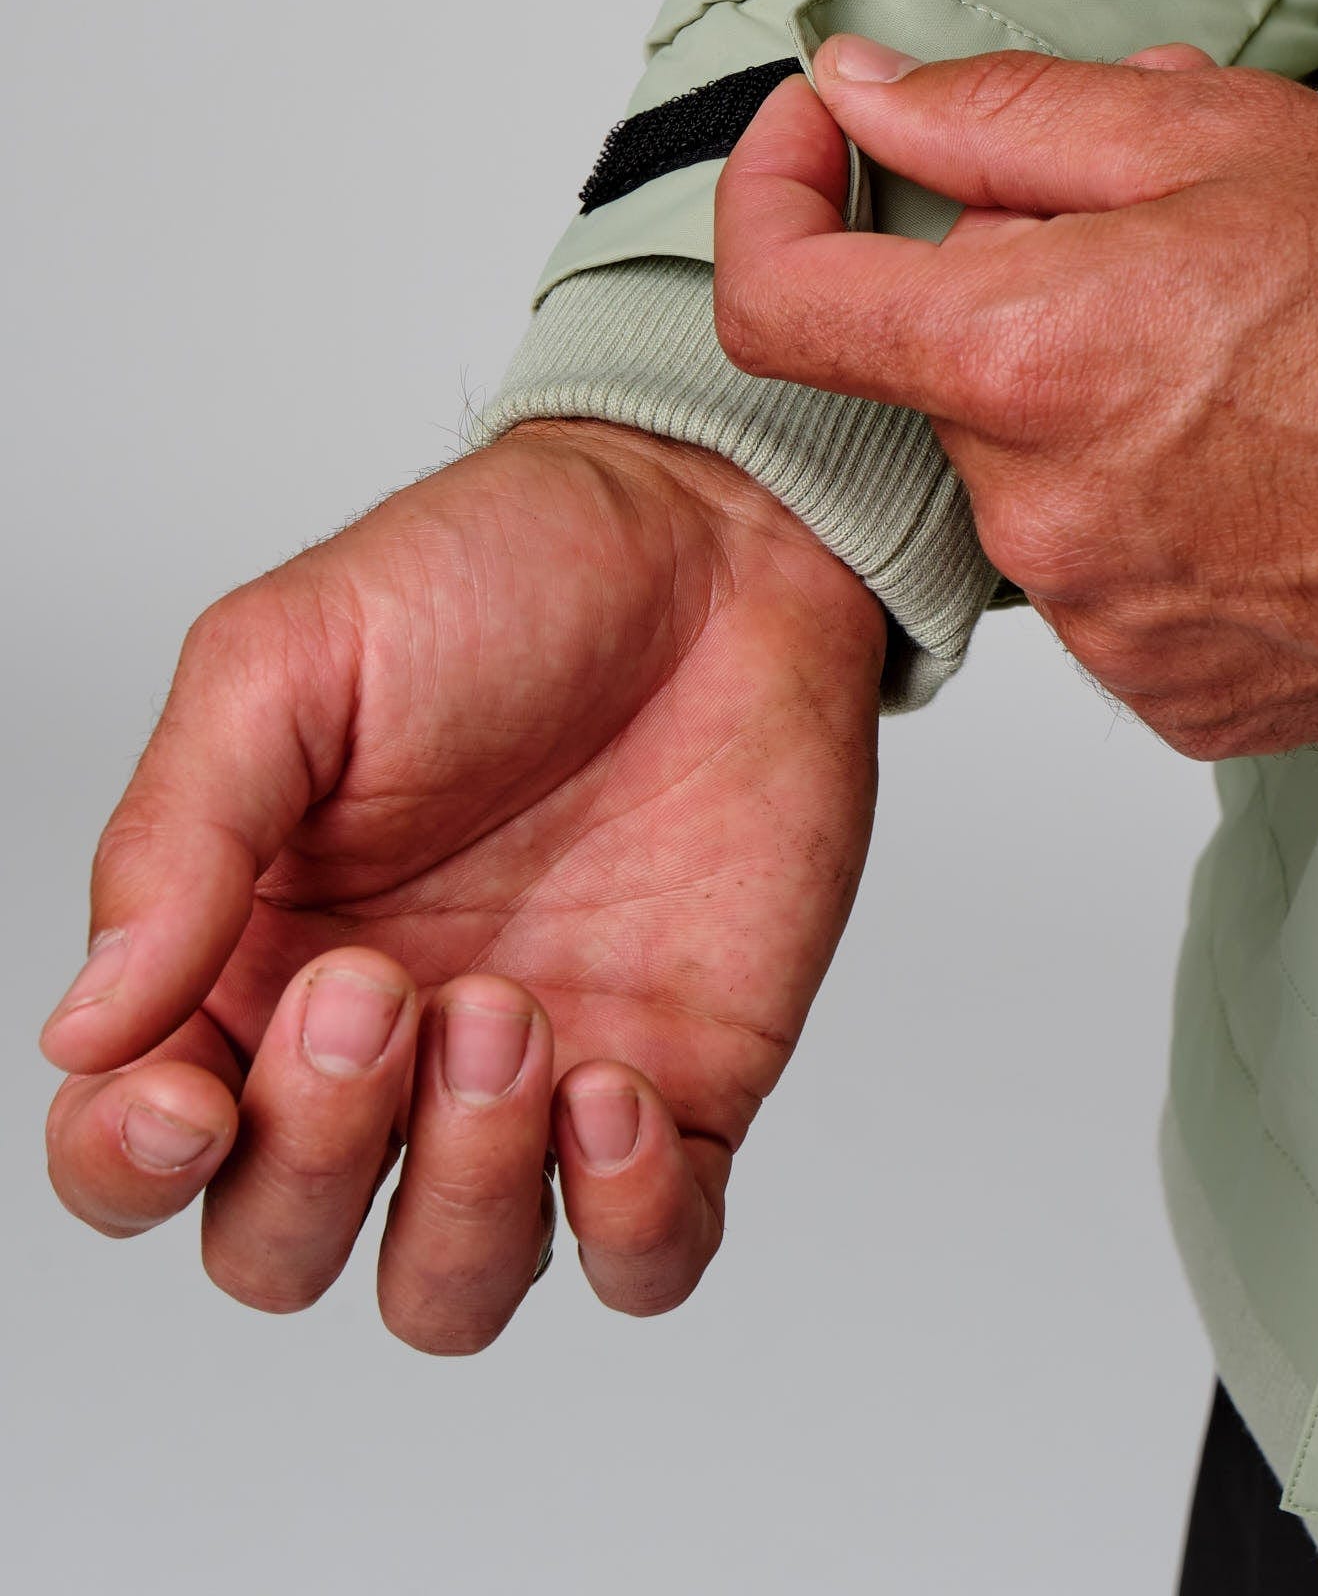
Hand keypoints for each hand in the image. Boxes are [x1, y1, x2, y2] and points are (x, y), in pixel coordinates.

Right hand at [42, 420, 882, 1348]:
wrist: (717, 546)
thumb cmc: (498, 576)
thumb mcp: (291, 661)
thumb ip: (178, 840)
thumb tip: (83, 1027)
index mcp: (253, 952)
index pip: (134, 1148)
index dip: (132, 1165)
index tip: (191, 1095)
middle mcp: (381, 1049)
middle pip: (277, 1245)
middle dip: (315, 1154)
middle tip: (385, 988)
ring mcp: (532, 1083)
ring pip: (449, 1286)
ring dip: (462, 1197)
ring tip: (511, 1018)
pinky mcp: (679, 1086)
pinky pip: (645, 1258)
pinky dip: (626, 1224)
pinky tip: (615, 1087)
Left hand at [714, 36, 1317, 756]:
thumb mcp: (1232, 141)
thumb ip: (1003, 118)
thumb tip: (858, 92)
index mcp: (1033, 360)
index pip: (781, 307)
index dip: (768, 205)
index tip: (813, 151)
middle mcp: (1046, 521)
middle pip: (942, 388)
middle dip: (1016, 312)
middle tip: (1174, 272)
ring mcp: (1112, 630)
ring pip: (1026, 489)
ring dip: (1093, 420)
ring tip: (1257, 381)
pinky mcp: (1178, 702)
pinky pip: (1105, 589)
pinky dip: (1153, 525)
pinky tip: (1275, 484)